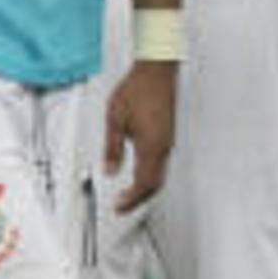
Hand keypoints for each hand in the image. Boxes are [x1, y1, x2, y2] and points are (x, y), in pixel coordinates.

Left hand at [104, 59, 175, 210]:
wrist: (156, 72)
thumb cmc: (137, 89)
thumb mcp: (114, 120)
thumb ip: (112, 149)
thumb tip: (110, 170)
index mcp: (150, 145)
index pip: (143, 183)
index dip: (131, 199)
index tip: (119, 207)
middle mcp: (163, 146)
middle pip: (155, 184)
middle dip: (139, 199)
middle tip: (123, 206)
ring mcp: (168, 141)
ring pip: (160, 174)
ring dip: (146, 188)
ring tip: (130, 194)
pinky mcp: (168, 134)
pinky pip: (162, 163)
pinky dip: (151, 175)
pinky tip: (140, 173)